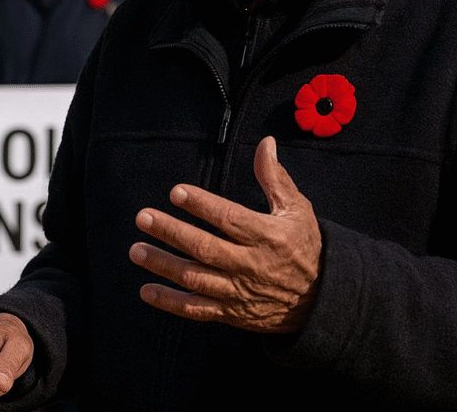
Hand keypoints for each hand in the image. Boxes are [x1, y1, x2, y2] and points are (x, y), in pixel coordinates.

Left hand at [129, 135, 322, 333]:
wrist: (319, 299)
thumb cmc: (304, 246)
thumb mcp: (297, 210)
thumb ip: (275, 178)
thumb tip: (266, 143)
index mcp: (267, 235)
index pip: (229, 218)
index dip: (202, 205)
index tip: (176, 192)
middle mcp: (250, 264)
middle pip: (205, 248)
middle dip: (171, 232)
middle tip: (143, 217)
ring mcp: (238, 291)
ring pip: (195, 278)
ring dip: (164, 265)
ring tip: (137, 250)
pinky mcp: (231, 312)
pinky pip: (197, 309)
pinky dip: (171, 302)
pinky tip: (146, 290)